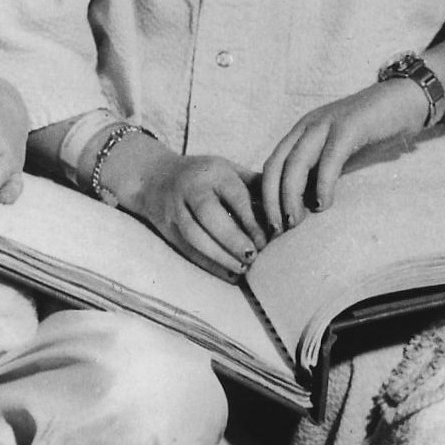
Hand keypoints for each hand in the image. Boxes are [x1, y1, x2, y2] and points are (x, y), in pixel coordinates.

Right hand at [131, 151, 266, 280]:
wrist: (155, 177)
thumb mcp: (229, 170)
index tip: (267, 240)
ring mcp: (175, 210)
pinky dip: (209, 265)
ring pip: (194, 235)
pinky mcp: (167, 230)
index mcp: (213, 172)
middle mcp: (191, 189)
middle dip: (232, 239)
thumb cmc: (204, 175)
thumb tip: (289, 203)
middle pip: (209, 215)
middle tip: (253, 257)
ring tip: (242, 269)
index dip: (250, 220)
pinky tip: (229, 274)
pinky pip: (187, 250)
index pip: (234, 195)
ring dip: (219, 256)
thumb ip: (256, 184)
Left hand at [260, 79, 427, 232]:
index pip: (271, 166)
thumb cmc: (372, 133)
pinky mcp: (349, 126)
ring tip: (295, 221)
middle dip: (271, 201)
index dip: (266, 197)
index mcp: (301, 133)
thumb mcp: (338, 154)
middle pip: (275, 165)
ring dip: (290, 196)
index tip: (271, 225)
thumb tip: (303, 207)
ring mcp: (326, 124)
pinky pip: (328, 159)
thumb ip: (320, 172)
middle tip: (278, 229)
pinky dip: (322, 184)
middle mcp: (307, 126)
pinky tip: (324, 204)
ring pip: (295, 163)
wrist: (404, 100)